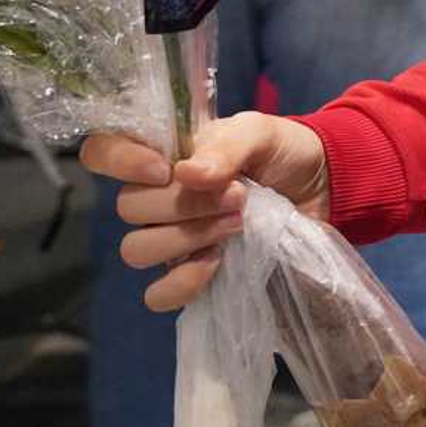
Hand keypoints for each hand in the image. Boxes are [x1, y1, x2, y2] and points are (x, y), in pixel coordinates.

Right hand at [79, 113, 330, 311]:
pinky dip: (184, 282)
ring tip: (237, 223)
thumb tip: (188, 173)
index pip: (102, 153)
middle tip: (238, 195)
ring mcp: (169, 239)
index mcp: (163, 154)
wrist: (323, 188)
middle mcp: (156, 198)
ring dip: (187, 237)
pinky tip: (218, 262)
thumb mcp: (261, 133)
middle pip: (128, 208)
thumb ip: (227, 145)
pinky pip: (158, 294)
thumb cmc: (283, 153)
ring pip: (136, 249)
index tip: (165, 169)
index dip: (119, 161)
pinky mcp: (191, 274)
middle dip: (184, 203)